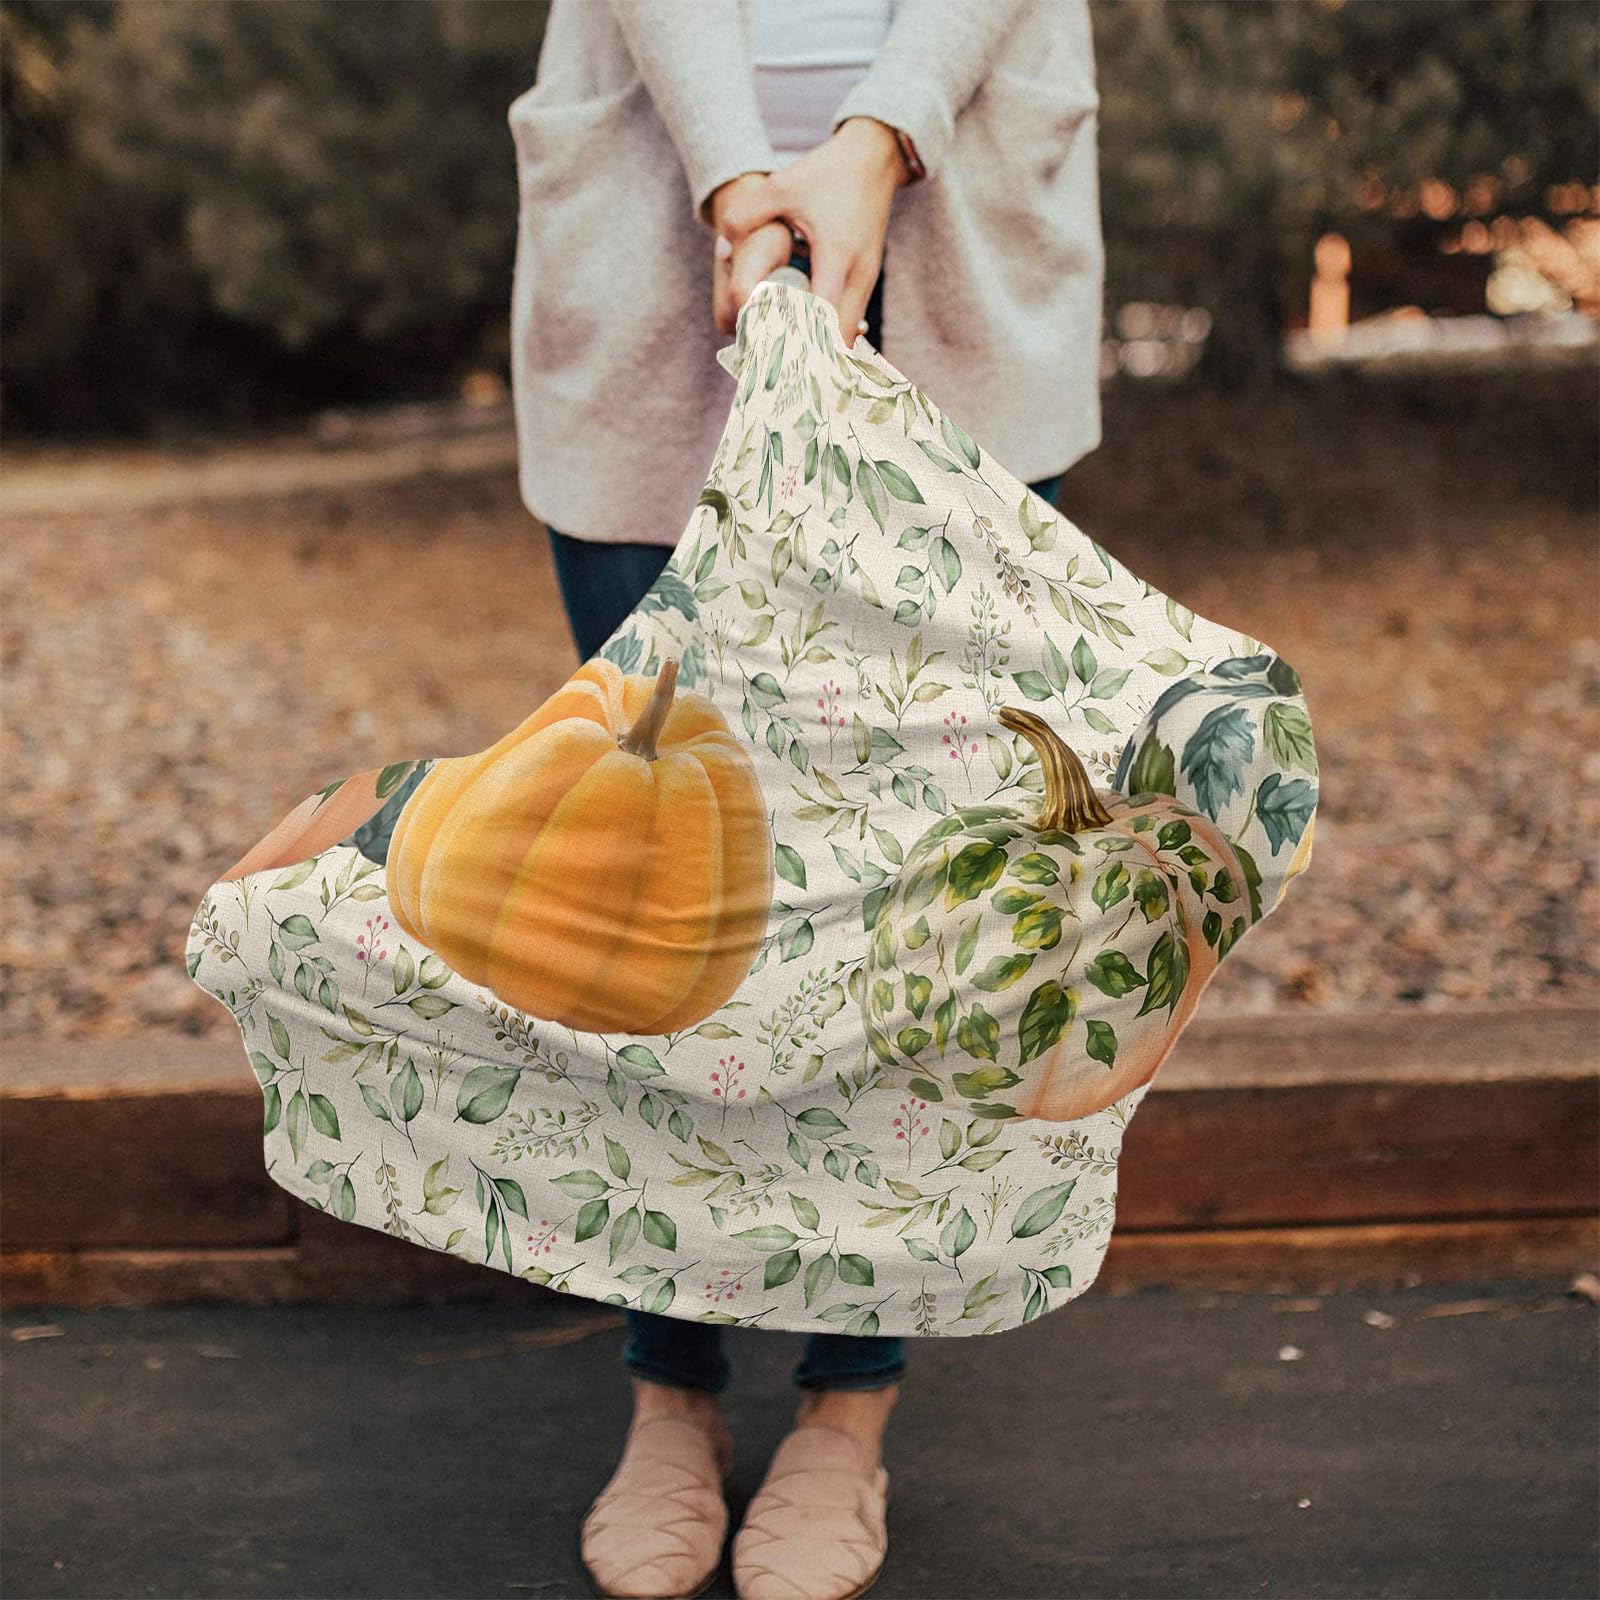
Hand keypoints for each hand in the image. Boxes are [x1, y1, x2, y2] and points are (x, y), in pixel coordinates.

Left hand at [712, 118, 907, 343]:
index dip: (800, 343)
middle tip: (777, 371)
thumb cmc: (827, 173)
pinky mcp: (867, 281)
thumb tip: (722, 250)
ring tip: (787, 362)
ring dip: (821, 351)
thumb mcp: (782, 187)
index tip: (775, 360)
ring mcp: (867, 281)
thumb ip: (745, 216)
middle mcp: (858, 275)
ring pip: (847, 336)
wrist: (874, 158)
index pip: (822, 318)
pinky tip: (804, 341)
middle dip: (811, 360)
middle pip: (839, 341)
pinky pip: (849, 322)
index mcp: (837, 256)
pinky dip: (829, 336)